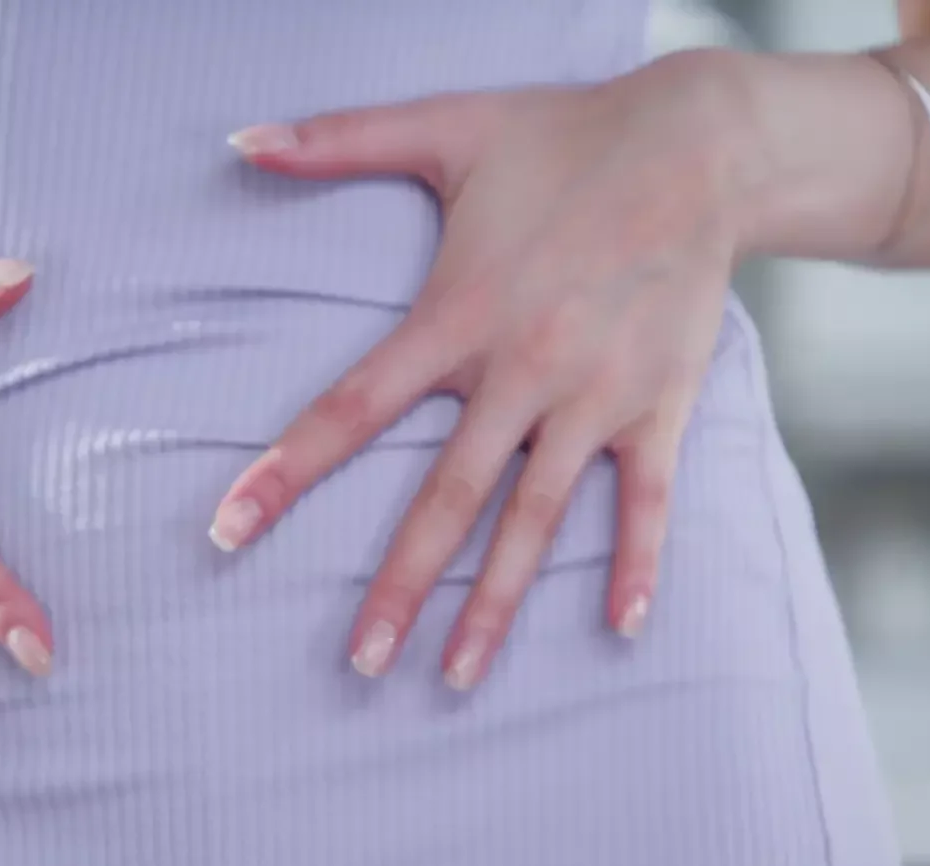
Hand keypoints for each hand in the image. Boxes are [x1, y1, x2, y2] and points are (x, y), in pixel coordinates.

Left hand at [211, 52, 749, 689]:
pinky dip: (638, 564)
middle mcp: (523, 370)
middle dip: (399, 587)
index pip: (353, 407)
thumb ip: (338, 139)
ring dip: (495, 604)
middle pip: (445, 498)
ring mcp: (595, 398)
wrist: (701, 144)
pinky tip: (621, 628)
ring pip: (534, 521)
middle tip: (359, 664)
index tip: (228, 530)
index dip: (287, 472)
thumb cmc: (563, 136)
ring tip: (456, 677)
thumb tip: (241, 138)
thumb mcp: (446, 125)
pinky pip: (647, 501)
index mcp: (459, 315)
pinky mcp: (657, 407)